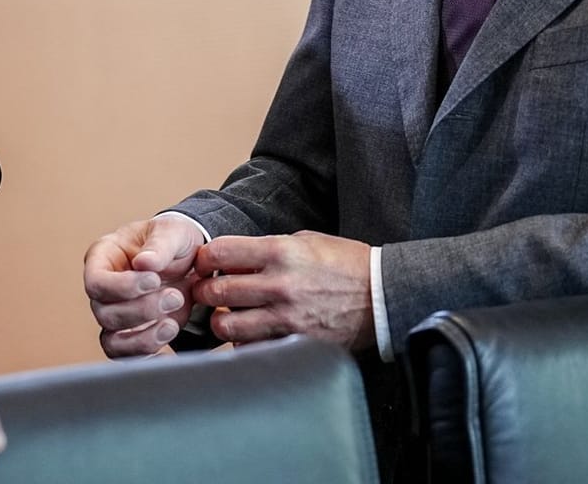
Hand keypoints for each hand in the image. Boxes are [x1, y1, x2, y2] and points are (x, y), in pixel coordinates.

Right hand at [83, 214, 202, 356]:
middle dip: (142, 310)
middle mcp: (105, 290)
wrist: (194, 261)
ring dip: (144, 338)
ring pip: (112, 341)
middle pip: (104, 313)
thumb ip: (159, 245)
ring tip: (172, 324)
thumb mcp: (172, 231)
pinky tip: (169, 352)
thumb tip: (144, 263)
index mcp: (104, 258)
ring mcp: (116, 315)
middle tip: (175, 296)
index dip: (121, 286)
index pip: (96, 281)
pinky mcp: (132, 337)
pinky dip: (148, 358)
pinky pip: (128, 358)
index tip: (154, 280)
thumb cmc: (174, 239)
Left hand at [192, 231, 373, 348]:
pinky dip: (244, 342)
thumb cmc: (344, 263)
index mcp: (280, 252)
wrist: (382, 296)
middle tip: (208, 291)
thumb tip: (231, 259)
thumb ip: (266, 249)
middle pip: (214, 291)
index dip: (204, 258)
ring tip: (227, 315)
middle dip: (205, 291)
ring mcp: (286, 317)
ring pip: (226, 325)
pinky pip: (252, 347)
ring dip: (220, 320)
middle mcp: (279, 285)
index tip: (206, 264)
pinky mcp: (295, 342)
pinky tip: (250, 333)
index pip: (219, 252)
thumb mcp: (305, 240)